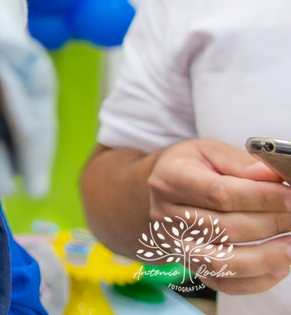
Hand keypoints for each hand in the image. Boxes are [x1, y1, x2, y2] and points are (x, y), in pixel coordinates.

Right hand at [146, 139, 290, 294]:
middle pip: (225, 229)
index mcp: (170, 180)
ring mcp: (175, 246)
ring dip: (267, 257)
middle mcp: (166, 217)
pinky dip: (257, 281)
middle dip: (271, 224)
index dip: (262, 198)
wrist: (158, 192)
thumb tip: (272, 176)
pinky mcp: (189, 266)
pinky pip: (225, 284)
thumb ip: (240, 163)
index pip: (220, 194)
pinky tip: (279, 266)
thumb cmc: (190, 168)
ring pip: (224, 262)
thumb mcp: (209, 151)